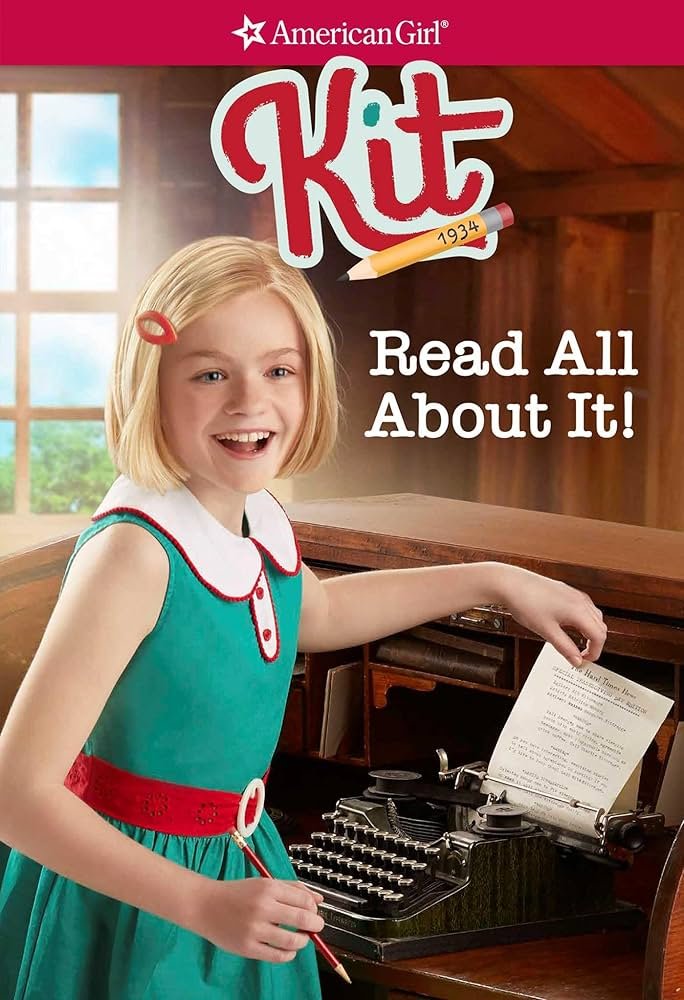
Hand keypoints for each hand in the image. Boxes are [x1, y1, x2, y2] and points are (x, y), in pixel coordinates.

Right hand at [191, 877, 324, 961]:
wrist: (205, 905)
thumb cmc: (237, 893)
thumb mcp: (264, 883)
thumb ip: (293, 889)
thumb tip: (319, 899)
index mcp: (268, 888)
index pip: (305, 900)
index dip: (314, 909)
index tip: (313, 912)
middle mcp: (262, 907)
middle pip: (302, 919)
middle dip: (315, 925)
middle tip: (315, 927)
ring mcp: (254, 929)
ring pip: (292, 940)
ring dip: (303, 941)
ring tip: (301, 938)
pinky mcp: (247, 947)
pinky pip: (277, 956)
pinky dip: (288, 955)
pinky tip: (288, 950)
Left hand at [492, 564, 606, 666]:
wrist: (510, 583)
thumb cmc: (526, 603)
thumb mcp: (546, 631)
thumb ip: (565, 647)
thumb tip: (576, 661)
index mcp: (578, 610)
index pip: (599, 636)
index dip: (595, 652)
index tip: (585, 661)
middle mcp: (580, 600)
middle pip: (600, 626)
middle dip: (595, 643)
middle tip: (581, 655)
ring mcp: (574, 594)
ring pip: (594, 616)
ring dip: (590, 631)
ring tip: (577, 642)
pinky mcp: (566, 591)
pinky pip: (584, 607)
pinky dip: (584, 620)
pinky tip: (570, 625)